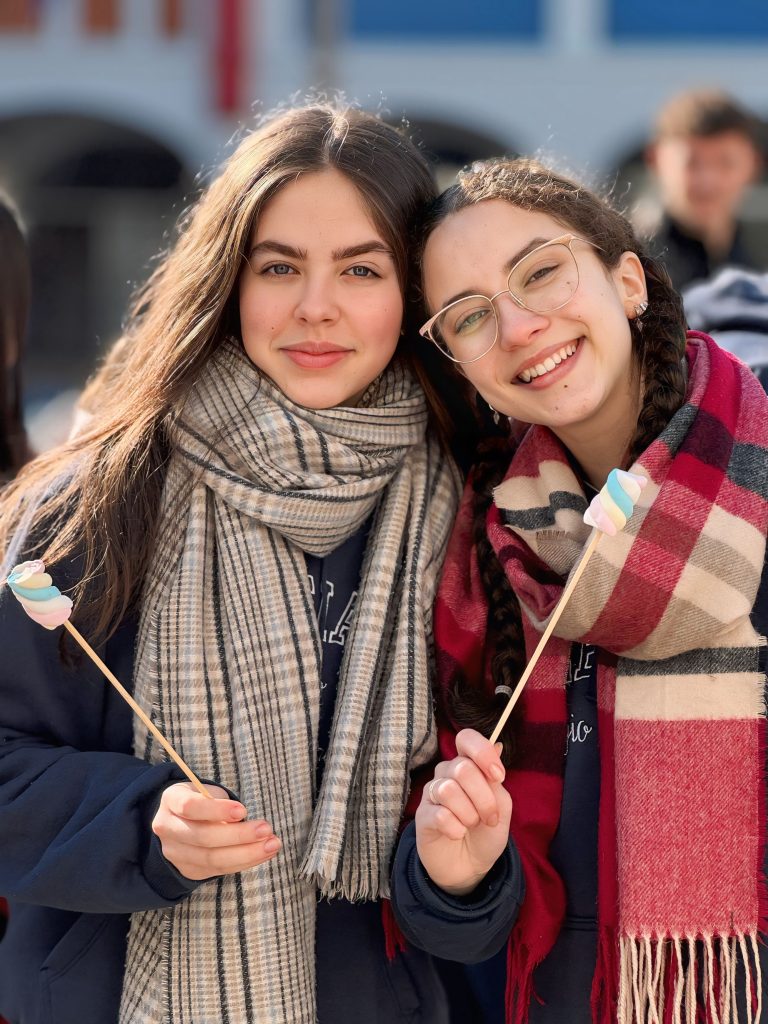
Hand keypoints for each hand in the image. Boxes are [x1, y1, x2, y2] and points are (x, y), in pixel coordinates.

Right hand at [152, 782, 281, 880]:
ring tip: (272, 844)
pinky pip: (219, 869)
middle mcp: (168, 829)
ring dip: (246, 853)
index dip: (217, 810)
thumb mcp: (206, 791)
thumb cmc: (201, 800)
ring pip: (212, 858)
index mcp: (171, 801)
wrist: (180, 822)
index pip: (191, 807)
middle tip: (266, 829)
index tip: (243, 811)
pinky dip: (245, 862)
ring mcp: (176, 853)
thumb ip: (219, 802)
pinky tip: (264, 853)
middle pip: (203, 837)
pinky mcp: (190, 870)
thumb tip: (242, 821)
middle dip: (238, 836)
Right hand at [415, 729, 511, 896]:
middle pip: (462, 768)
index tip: (498, 776)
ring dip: (469, 814)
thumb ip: (495, 779)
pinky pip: (439, 815)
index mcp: (467, 765)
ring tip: (471, 825)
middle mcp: (447, 774)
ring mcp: (432, 794)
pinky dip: (455, 828)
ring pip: (448, 790)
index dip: (482, 752)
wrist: (471, 866)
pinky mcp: (422, 816)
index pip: (466, 739)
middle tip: (489, 818)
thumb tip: (497, 745)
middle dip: (483, 798)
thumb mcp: (502, 806)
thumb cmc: (485, 832)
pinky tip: (457, 834)